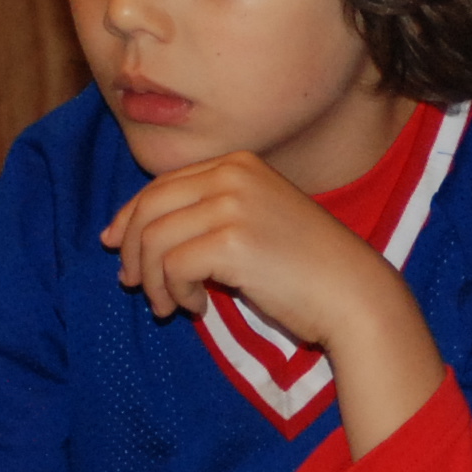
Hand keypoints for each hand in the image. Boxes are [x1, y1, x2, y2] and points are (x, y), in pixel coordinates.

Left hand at [103, 150, 391, 337]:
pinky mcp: (232, 240)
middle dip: (134, 250)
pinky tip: (197, 308)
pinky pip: (174, 266)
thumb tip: (130, 236)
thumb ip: (205, 217)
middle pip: (149, 207)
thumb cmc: (305, 269)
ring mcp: (233, 204)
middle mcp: (233, 174)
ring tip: (168, 306)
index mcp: (237, 164)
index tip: (118, 248)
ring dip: (153, 279)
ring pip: (155, 238)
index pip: (162, 185)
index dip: (131, 217)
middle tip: (135, 285)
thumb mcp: (253, 224)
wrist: (353, 293)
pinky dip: (175, 292)